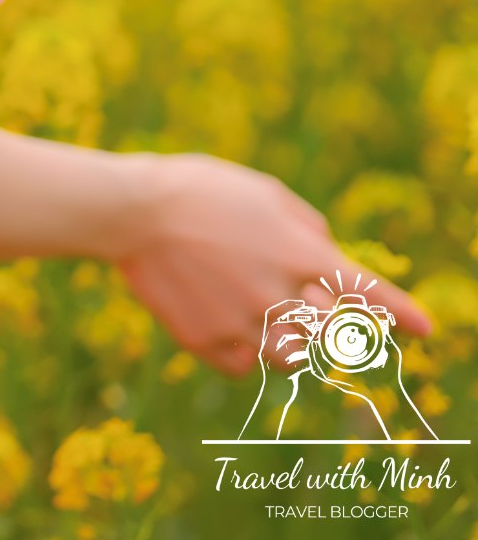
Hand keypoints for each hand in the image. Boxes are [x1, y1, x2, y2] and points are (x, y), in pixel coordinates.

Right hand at [111, 152, 431, 377]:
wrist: (128, 211)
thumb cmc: (196, 189)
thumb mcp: (261, 191)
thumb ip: (303, 225)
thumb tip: (322, 253)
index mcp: (299, 254)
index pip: (366, 291)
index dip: (400, 311)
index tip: (425, 328)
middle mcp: (279, 295)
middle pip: (328, 332)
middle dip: (324, 320)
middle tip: (296, 301)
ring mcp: (242, 322)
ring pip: (289, 356)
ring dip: (284, 338)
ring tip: (255, 312)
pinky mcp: (206, 341)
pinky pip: (242, 364)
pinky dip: (242, 352)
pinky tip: (224, 324)